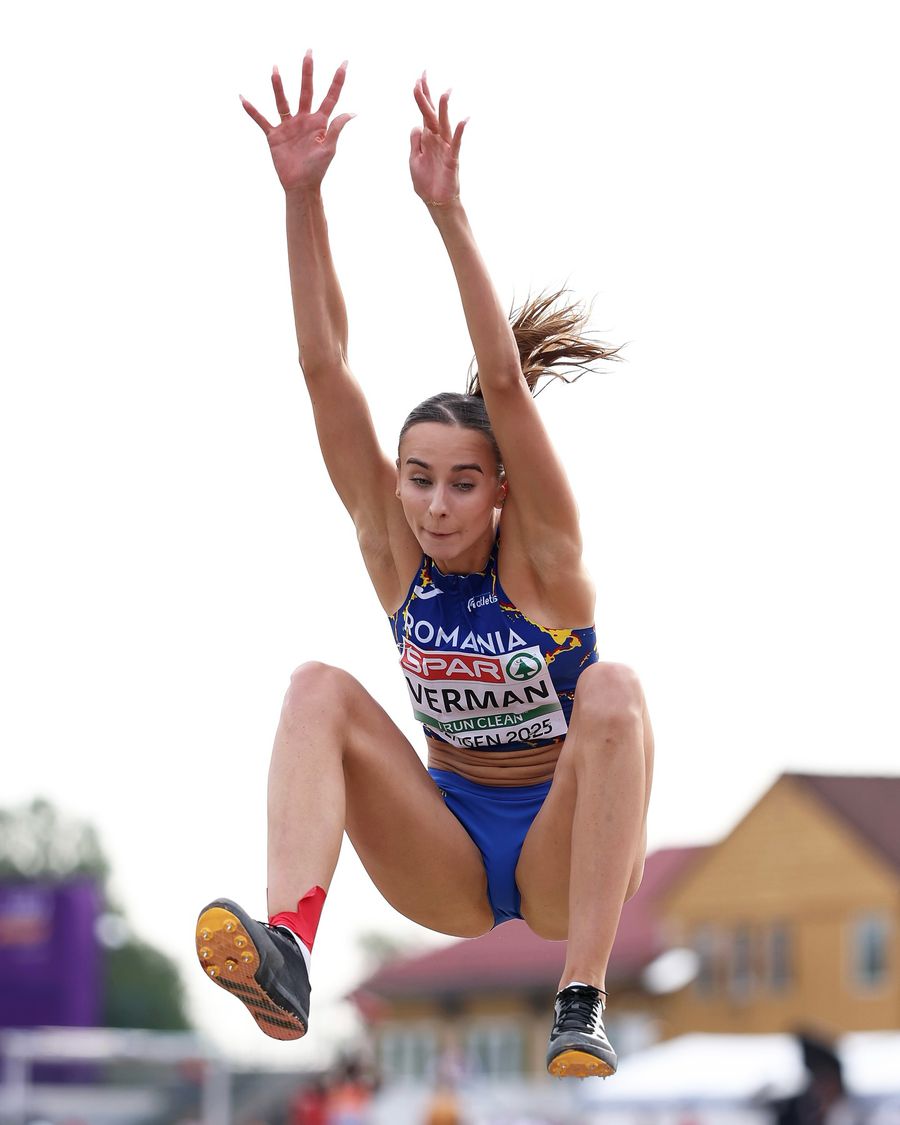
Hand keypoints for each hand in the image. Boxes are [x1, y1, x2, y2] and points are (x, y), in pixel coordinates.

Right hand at [240, 52, 353, 193]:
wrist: (300, 186)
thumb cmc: (317, 170)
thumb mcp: (329, 148)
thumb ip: (336, 128)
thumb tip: (352, 113)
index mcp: (319, 122)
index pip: (330, 97)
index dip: (337, 81)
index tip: (344, 63)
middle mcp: (304, 120)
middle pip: (306, 91)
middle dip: (307, 72)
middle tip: (309, 52)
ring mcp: (288, 126)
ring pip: (282, 101)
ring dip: (278, 86)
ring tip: (275, 69)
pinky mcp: (274, 135)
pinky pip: (261, 120)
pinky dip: (252, 111)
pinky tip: (243, 98)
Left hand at [409, 74, 466, 205]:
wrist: (435, 202)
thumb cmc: (426, 182)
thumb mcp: (414, 159)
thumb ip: (415, 142)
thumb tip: (416, 125)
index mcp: (427, 138)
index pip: (424, 113)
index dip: (421, 96)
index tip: (418, 79)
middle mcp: (437, 139)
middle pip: (432, 113)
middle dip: (428, 96)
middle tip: (424, 76)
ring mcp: (445, 148)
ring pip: (444, 125)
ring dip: (444, 109)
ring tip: (446, 92)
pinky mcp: (452, 160)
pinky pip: (456, 144)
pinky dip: (459, 132)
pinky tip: (463, 121)